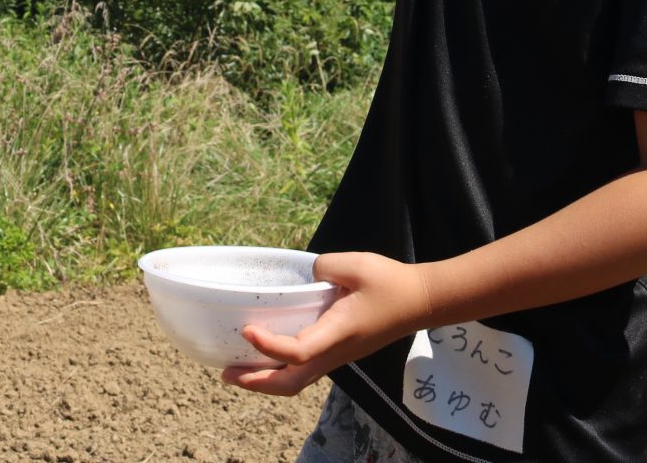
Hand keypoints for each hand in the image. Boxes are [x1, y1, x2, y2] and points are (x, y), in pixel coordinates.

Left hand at [222, 252, 435, 396]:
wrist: (420, 302)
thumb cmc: (390, 282)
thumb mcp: (356, 264)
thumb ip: (323, 267)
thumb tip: (303, 275)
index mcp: (339, 331)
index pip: (298, 351)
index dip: (269, 346)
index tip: (247, 329)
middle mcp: (336, 351)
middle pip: (291, 383)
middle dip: (256, 381)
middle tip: (226, 372)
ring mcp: (338, 356)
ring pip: (297, 382)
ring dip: (265, 380)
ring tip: (236, 370)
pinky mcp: (339, 353)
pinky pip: (304, 370)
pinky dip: (279, 370)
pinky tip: (264, 355)